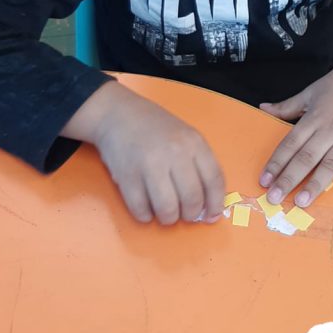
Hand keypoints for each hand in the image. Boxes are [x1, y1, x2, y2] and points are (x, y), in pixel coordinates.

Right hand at [62, 82, 224, 224]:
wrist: (118, 114)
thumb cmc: (155, 128)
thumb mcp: (185, 136)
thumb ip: (198, 164)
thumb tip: (207, 204)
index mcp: (194, 142)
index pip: (214, 179)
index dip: (215, 203)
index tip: (212, 216)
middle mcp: (175, 153)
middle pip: (192, 198)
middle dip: (191, 214)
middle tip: (185, 215)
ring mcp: (150, 164)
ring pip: (167, 208)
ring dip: (169, 218)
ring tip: (165, 213)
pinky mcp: (127, 176)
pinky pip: (141, 209)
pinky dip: (145, 216)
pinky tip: (146, 208)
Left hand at [258, 57, 332, 206]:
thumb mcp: (309, 92)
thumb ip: (287, 106)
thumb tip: (262, 108)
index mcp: (314, 118)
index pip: (291, 144)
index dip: (277, 162)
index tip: (265, 180)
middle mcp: (330, 129)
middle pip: (307, 157)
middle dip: (289, 178)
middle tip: (275, 198)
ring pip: (332, 162)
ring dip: (317, 183)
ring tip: (303, 201)